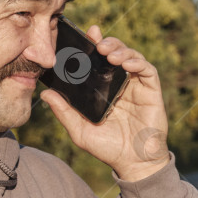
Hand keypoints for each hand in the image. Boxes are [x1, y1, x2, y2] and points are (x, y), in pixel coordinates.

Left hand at [40, 25, 169, 181]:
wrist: (133, 164)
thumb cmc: (108, 148)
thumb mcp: (80, 130)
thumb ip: (64, 112)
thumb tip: (45, 94)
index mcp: (103, 88)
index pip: (98, 61)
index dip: (93, 45)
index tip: (86, 34)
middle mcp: (120, 83)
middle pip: (115, 53)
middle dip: (108, 43)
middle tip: (98, 43)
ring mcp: (137, 86)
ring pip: (132, 56)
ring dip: (121, 50)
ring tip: (109, 53)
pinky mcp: (152, 91)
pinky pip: (148, 70)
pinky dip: (138, 62)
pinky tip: (127, 63)